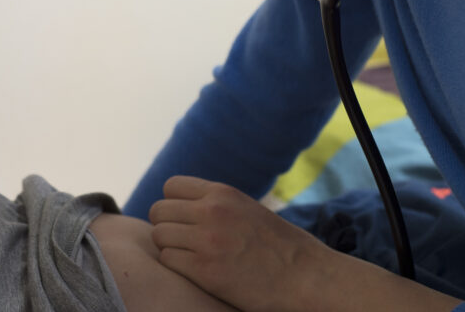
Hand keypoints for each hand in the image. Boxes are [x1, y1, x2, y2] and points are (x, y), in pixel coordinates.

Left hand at [148, 175, 332, 311]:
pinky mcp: (205, 271)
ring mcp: (206, 241)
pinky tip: (195, 270)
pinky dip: (176, 266)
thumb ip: (216, 203)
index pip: (171, 186)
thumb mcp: (246, 208)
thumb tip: (182, 205)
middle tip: (183, 241)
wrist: (306, 277)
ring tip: (189, 256)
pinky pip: (167, 260)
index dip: (173, 204)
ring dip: (169, 247)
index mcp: (222, 193)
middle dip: (167, 226)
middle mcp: (211, 211)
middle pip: (158, 211)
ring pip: (159, 236)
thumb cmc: (280, 246)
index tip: (183, 219)